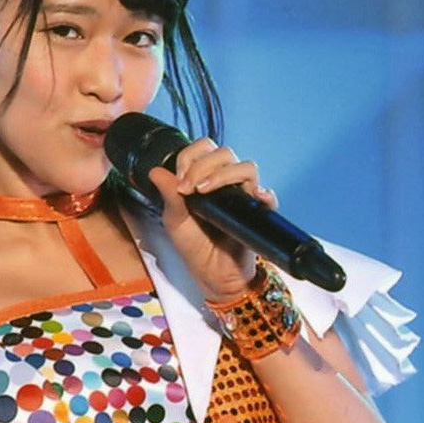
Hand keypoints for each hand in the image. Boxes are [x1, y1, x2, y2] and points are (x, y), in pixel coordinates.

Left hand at [146, 138, 277, 302]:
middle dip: (203, 165)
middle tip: (188, 188)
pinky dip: (264, 193)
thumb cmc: (194, 245)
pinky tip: (254, 196)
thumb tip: (155, 171)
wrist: (211, 274)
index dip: (190, 156)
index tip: (179, 179)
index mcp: (205, 177)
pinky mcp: (257, 213)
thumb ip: (168, 194)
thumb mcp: (174, 220)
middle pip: (225, 153)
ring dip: (223, 175)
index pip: (204, 149)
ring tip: (205, 192)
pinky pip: (268, 197)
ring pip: (247, 167)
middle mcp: (226, 182)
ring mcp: (243, 196)